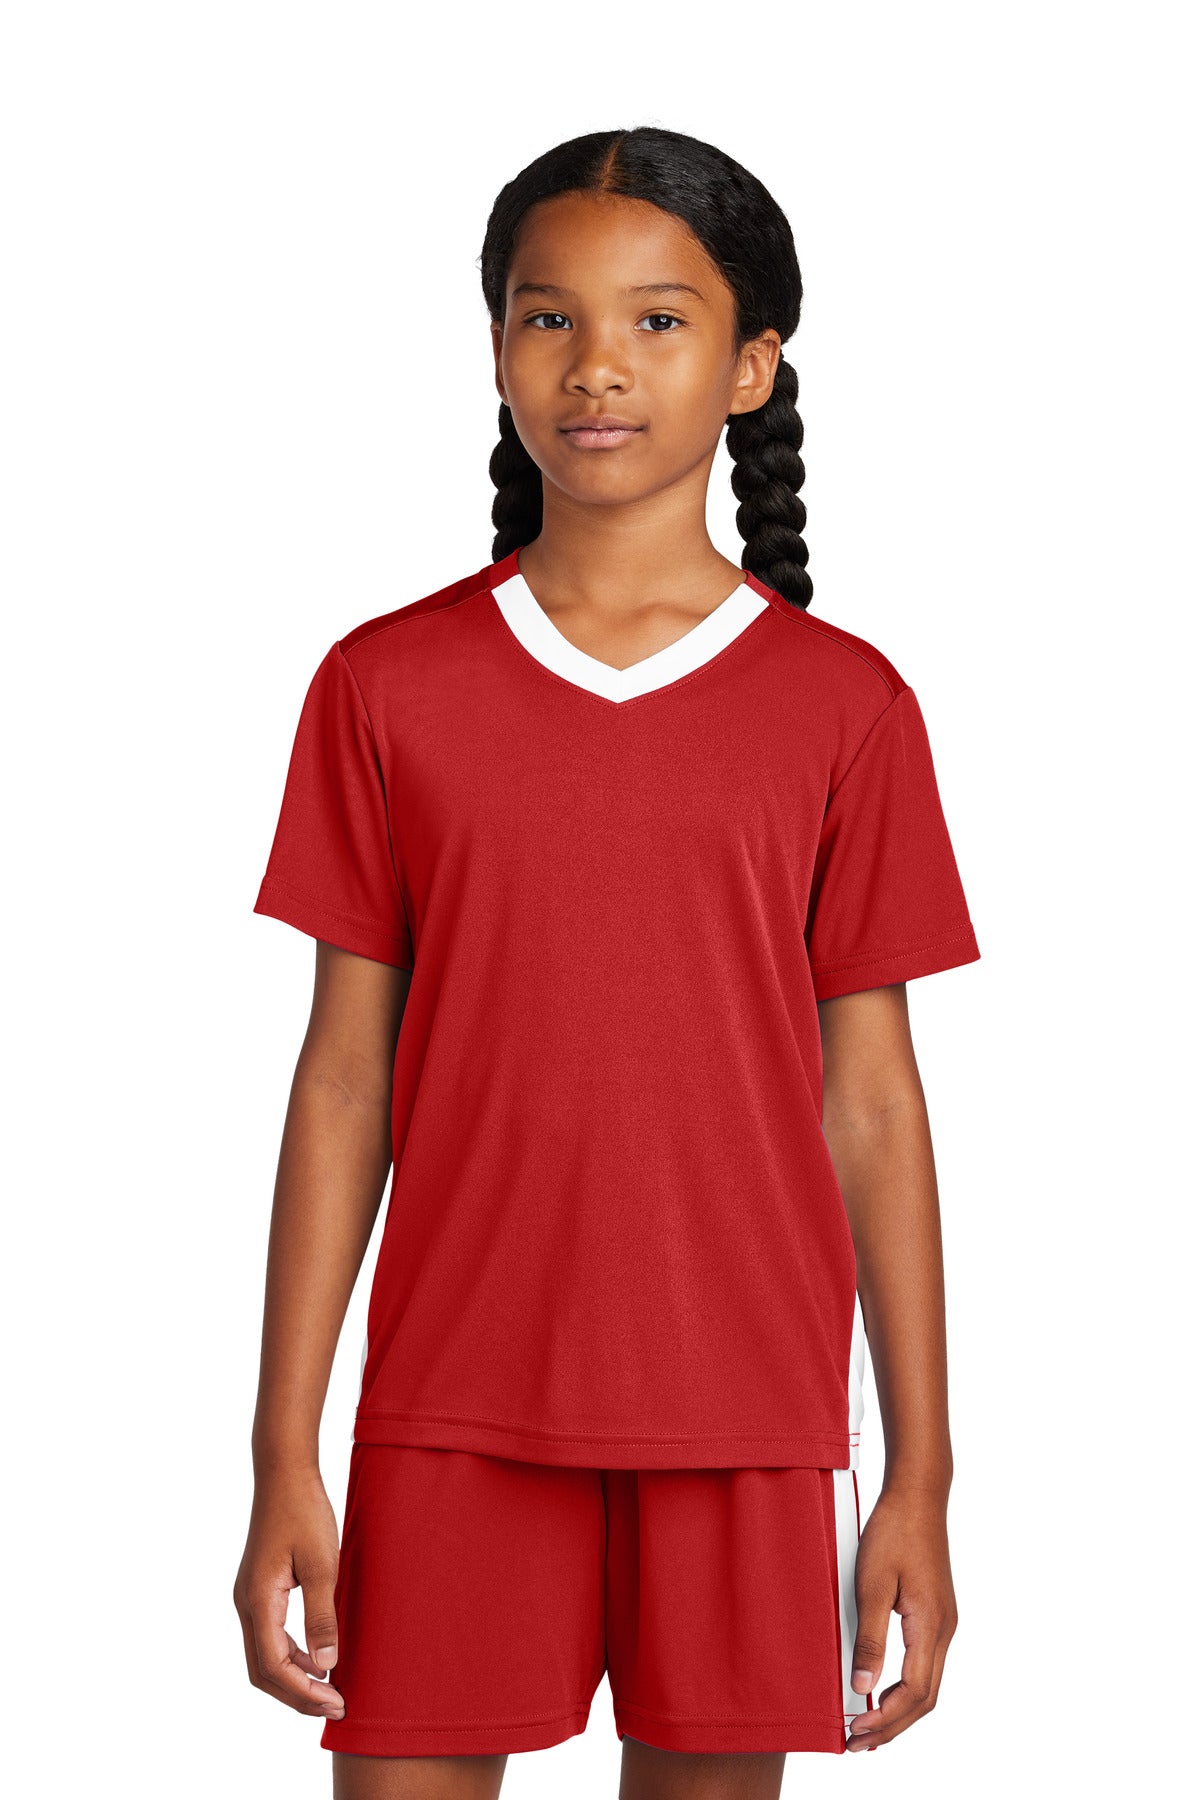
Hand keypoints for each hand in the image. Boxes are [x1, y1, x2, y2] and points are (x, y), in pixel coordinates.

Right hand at [233, 1466, 345, 1720]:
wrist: (284, 1473)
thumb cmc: (304, 1512)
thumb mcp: (323, 1564)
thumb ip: (322, 1615)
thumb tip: (327, 1664)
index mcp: (258, 1601)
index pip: (274, 1666)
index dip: (304, 1692)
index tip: (336, 1702)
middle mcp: (246, 1604)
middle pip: (262, 1672)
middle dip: (297, 1696)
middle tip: (336, 1707)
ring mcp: (248, 1597)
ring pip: (262, 1657)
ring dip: (293, 1679)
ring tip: (329, 1689)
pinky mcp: (258, 1590)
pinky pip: (268, 1637)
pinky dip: (290, 1657)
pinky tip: (317, 1657)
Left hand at [845, 1484, 957, 1750]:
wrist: (918, 1494)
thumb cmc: (895, 1531)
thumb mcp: (872, 1583)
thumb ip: (869, 1637)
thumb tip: (862, 1685)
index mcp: (931, 1626)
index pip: (913, 1693)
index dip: (885, 1719)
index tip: (855, 1731)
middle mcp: (944, 1630)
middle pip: (924, 1698)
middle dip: (892, 1726)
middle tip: (857, 1743)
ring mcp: (944, 1622)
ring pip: (927, 1684)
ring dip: (899, 1710)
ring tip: (867, 1726)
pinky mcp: (936, 1613)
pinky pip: (926, 1664)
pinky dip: (905, 1688)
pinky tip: (883, 1689)